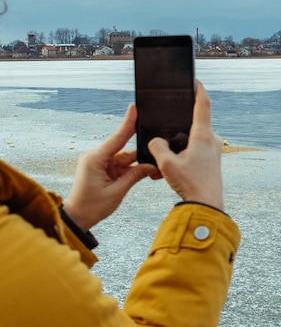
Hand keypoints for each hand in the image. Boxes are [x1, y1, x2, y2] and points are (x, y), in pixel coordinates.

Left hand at [63, 105, 157, 230]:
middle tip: (156, 151)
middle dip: (141, 152)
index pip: (117, 137)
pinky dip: (132, 170)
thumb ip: (135, 176)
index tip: (134, 108)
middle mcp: (96, 157)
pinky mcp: (102, 169)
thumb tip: (151, 165)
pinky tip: (144, 173)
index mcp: (95, 159)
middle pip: (124, 148)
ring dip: (137, 165)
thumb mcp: (117, 191)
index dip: (128, 123)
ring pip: (125, 158)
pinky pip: (121, 165)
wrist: (77, 218)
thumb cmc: (91, 206)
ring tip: (152, 170)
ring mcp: (99, 163)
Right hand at [148, 81, 223, 209]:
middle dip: (177, 127)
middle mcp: (211, 140)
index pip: (203, 104)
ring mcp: (213, 151)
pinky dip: (181, 158)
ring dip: (176, 148)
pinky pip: (194, 153)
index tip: (195, 80)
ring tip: (160, 162)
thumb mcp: (166, 164)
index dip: (198, 89)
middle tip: (164, 128)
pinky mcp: (212, 162)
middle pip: (193, 124)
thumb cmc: (190, 184)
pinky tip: (167, 171)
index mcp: (203, 135)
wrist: (207, 205)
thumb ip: (157, 147)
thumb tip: (156, 141)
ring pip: (191, 141)